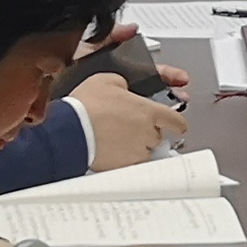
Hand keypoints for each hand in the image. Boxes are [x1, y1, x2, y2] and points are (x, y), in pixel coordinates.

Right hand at [69, 80, 186, 169]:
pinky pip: (131, 163)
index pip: (177, 121)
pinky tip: (112, 149)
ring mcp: (136, 153)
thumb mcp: (107, 80)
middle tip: (131, 124)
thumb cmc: (86, 106)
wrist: (69, 131)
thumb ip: (126, 84)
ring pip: (146, 151)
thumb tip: (126, 87)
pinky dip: (125, 158)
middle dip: (149, 131)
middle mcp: (147, 134)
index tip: (176, 123)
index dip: (177, 122)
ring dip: (138, 145)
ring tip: (119, 137)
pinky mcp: (123, 167)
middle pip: (159, 136)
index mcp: (148, 112)